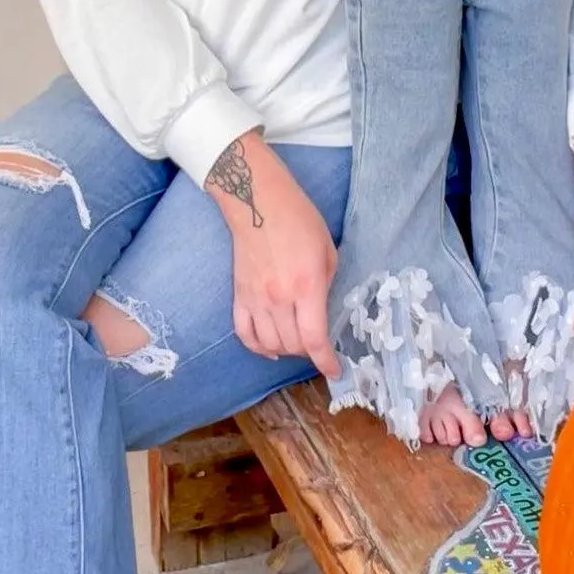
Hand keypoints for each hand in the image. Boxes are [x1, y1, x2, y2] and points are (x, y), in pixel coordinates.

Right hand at [205, 133, 340, 379]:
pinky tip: (270, 347)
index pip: (315, 339)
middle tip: (318, 345)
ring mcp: (255, 299)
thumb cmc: (299, 220)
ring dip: (286, 350)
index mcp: (306, 286)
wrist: (257, 203)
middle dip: (309, 353)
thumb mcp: (328, 250)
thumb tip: (323, 310)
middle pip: (293, 345)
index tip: (334, 370)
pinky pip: (244, 333)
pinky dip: (258, 347)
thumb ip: (327, 284)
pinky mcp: (239, 295)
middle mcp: (279, 298)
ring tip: (297, 341)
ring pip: (270, 344)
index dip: (326, 362)